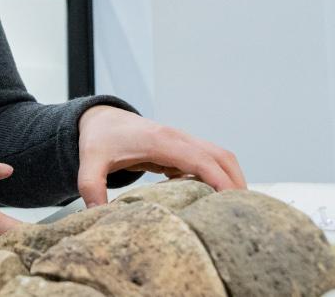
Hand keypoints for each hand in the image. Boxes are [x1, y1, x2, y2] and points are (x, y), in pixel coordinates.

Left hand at [76, 106, 246, 206]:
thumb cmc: (98, 140)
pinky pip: (210, 162)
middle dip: (237, 183)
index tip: (233, 203)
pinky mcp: (183, 150)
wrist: (100, 119)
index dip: (220, 180)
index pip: (201, 159)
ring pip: (220, 158)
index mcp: (160, 141)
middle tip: (244, 215)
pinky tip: (215, 203)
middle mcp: (178, 138)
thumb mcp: (90, 163)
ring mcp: (183, 142)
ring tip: (236, 211)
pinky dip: (220, 179)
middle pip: (221, 157)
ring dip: (232, 180)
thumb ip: (91, 188)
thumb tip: (97, 215)